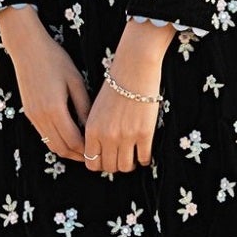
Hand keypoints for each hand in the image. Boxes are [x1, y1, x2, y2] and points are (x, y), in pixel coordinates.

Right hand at [0, 6, 90, 162]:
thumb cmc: (55, 60)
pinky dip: (58, 141)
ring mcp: (33, 116)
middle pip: (61, 148)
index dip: (87, 150)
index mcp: (55, 109)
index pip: (73, 141)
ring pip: (51, 144)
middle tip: (95, 157)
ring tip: (84, 150)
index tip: (101, 151)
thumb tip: (93, 127)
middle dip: (78, 155)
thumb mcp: (76, 81)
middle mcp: (41, 117)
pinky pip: (45, 135)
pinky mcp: (29, 112)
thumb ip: (84, 106)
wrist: (27, 48)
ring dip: (67, 150)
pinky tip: (70, 137)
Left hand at [82, 23, 173, 174]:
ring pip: (126, 167)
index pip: (91, 163)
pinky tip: (144, 151)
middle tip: (122, 157)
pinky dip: (144, 159)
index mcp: (92, 130)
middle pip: (109, 168)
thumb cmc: (115, 86)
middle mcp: (107, 136)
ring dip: (130, 164)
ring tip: (133, 155)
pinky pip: (144, 159)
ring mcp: (126, 136)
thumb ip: (95, 130)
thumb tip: (100, 151)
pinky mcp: (144, 134)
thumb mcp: (96, 109)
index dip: (100, 164)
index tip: (107, 159)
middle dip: (115, 165)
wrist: (134, 68)